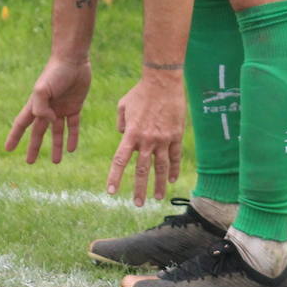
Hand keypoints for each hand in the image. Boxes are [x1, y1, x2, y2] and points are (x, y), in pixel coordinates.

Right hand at [4, 56, 91, 164]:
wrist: (73, 59)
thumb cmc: (55, 72)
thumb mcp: (42, 89)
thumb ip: (41, 107)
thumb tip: (47, 122)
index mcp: (35, 104)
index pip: (22, 124)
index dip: (14, 136)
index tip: (8, 149)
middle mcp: (47, 109)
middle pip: (39, 132)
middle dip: (34, 147)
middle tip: (30, 162)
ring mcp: (61, 108)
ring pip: (57, 132)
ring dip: (56, 146)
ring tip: (56, 162)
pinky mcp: (75, 106)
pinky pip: (73, 126)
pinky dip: (72, 137)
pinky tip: (71, 149)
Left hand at [107, 72, 184, 205]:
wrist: (163, 82)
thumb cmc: (141, 92)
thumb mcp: (123, 105)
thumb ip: (121, 122)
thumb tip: (123, 135)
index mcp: (130, 133)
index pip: (120, 160)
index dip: (115, 177)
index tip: (110, 191)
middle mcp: (146, 140)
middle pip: (141, 170)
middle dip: (139, 189)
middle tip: (137, 204)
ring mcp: (162, 139)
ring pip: (160, 168)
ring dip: (159, 185)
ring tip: (157, 198)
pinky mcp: (176, 136)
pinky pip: (175, 157)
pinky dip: (174, 169)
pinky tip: (172, 180)